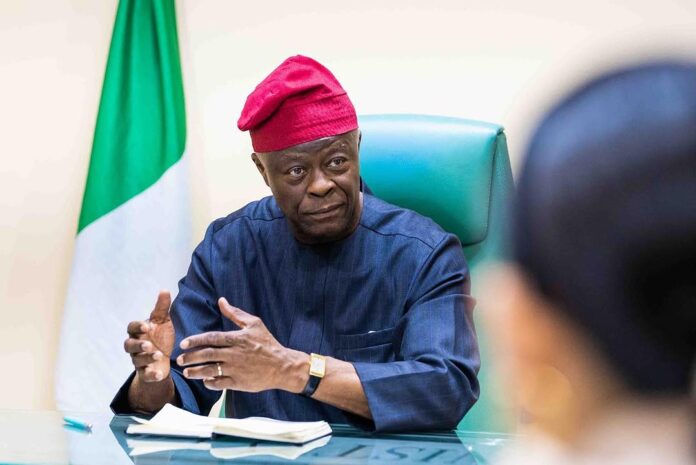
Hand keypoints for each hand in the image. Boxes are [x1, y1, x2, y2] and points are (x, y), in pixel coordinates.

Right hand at [124, 290, 174, 382]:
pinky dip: (152, 375)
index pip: (131, 327)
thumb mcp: (163, 322)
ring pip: (136, 360)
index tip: (147, 326)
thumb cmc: (161, 337)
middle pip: (128, 345)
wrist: (165, 359)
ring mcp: (139, 360)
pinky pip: (145, 375)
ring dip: (146, 358)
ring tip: (158, 355)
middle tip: (149, 344)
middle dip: (138, 345)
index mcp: (138, 332)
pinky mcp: (146, 373)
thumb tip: (165, 289)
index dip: (137, 327)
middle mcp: (135, 347)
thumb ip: (162, 308)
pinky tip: (160, 374)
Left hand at [177, 298, 306, 392]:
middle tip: (179, 359)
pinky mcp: (239, 382)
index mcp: (237, 338)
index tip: (184, 344)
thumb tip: (221, 300)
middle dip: (191, 357)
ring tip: (186, 372)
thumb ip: (235, 313)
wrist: (282, 365)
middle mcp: (234, 354)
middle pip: (207, 355)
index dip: (196, 340)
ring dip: (196, 372)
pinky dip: (209, 382)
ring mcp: (236, 369)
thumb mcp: (254, 324)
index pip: (212, 338)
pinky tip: (204, 380)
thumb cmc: (267, 343)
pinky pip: (219, 383)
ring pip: (210, 371)